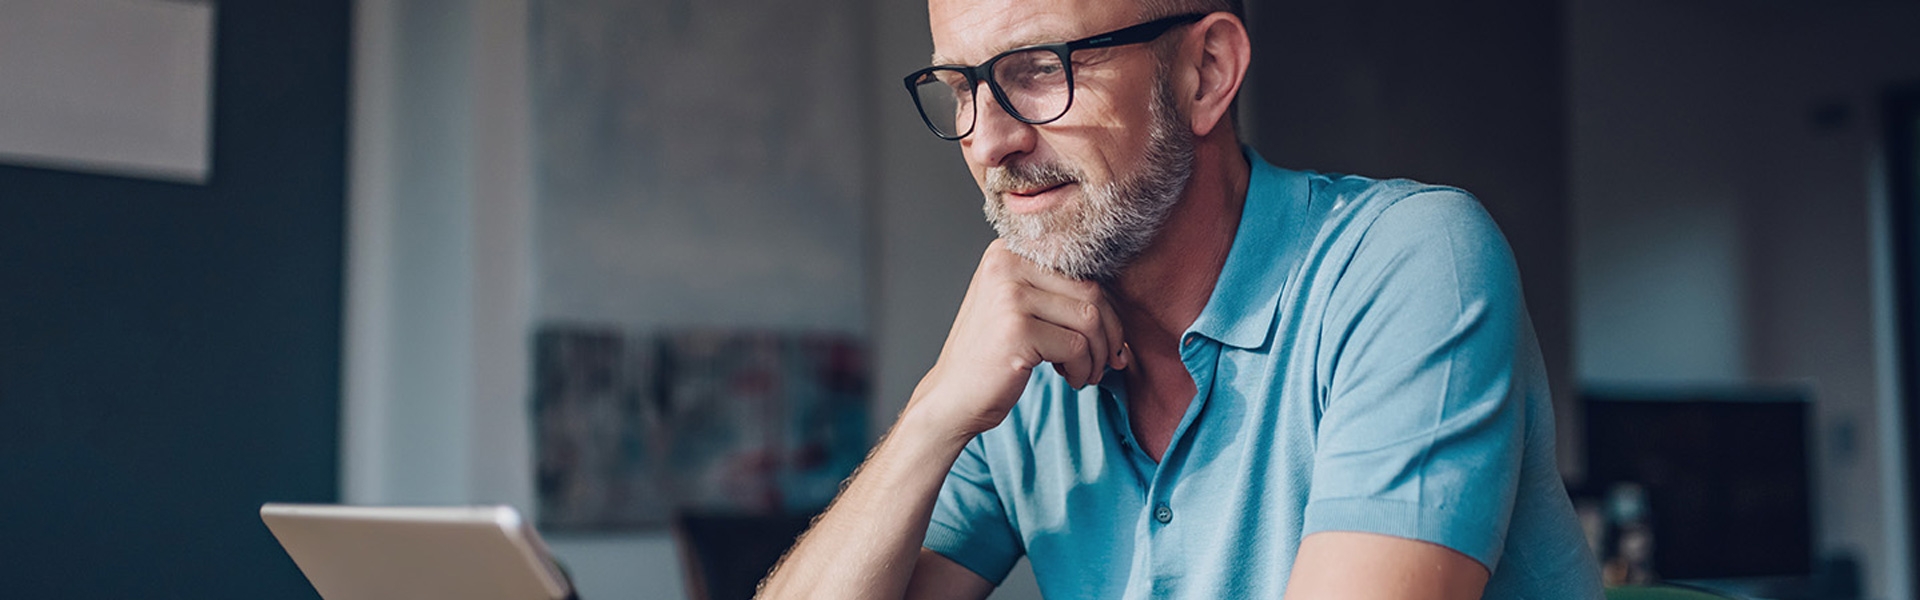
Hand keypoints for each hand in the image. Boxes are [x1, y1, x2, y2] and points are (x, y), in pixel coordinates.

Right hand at [904, 240, 1128, 439]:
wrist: (952, 397)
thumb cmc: (992, 356)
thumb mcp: (1018, 307)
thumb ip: (1056, 290)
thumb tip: (1119, 299)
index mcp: (1008, 251)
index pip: (1082, 268)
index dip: (1106, 306)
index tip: (1110, 338)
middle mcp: (1006, 264)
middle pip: (1092, 290)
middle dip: (1110, 332)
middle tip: (1109, 360)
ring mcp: (1010, 295)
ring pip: (1090, 318)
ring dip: (1098, 354)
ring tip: (1086, 373)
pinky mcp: (1017, 329)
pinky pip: (1077, 346)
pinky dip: (1083, 369)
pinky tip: (1071, 380)